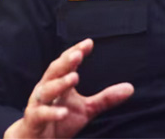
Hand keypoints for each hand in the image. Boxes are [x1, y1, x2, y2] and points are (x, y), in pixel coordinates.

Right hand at [4, 38, 133, 138]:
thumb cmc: (60, 121)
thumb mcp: (86, 109)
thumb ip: (105, 98)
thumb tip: (131, 88)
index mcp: (58, 83)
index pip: (66, 63)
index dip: (76, 51)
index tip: (89, 43)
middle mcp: (45, 90)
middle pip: (54, 71)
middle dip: (66, 62)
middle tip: (78, 54)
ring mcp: (37, 105)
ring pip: (45, 90)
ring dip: (59, 83)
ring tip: (74, 77)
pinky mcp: (33, 122)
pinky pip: (40, 115)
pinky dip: (52, 113)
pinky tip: (64, 112)